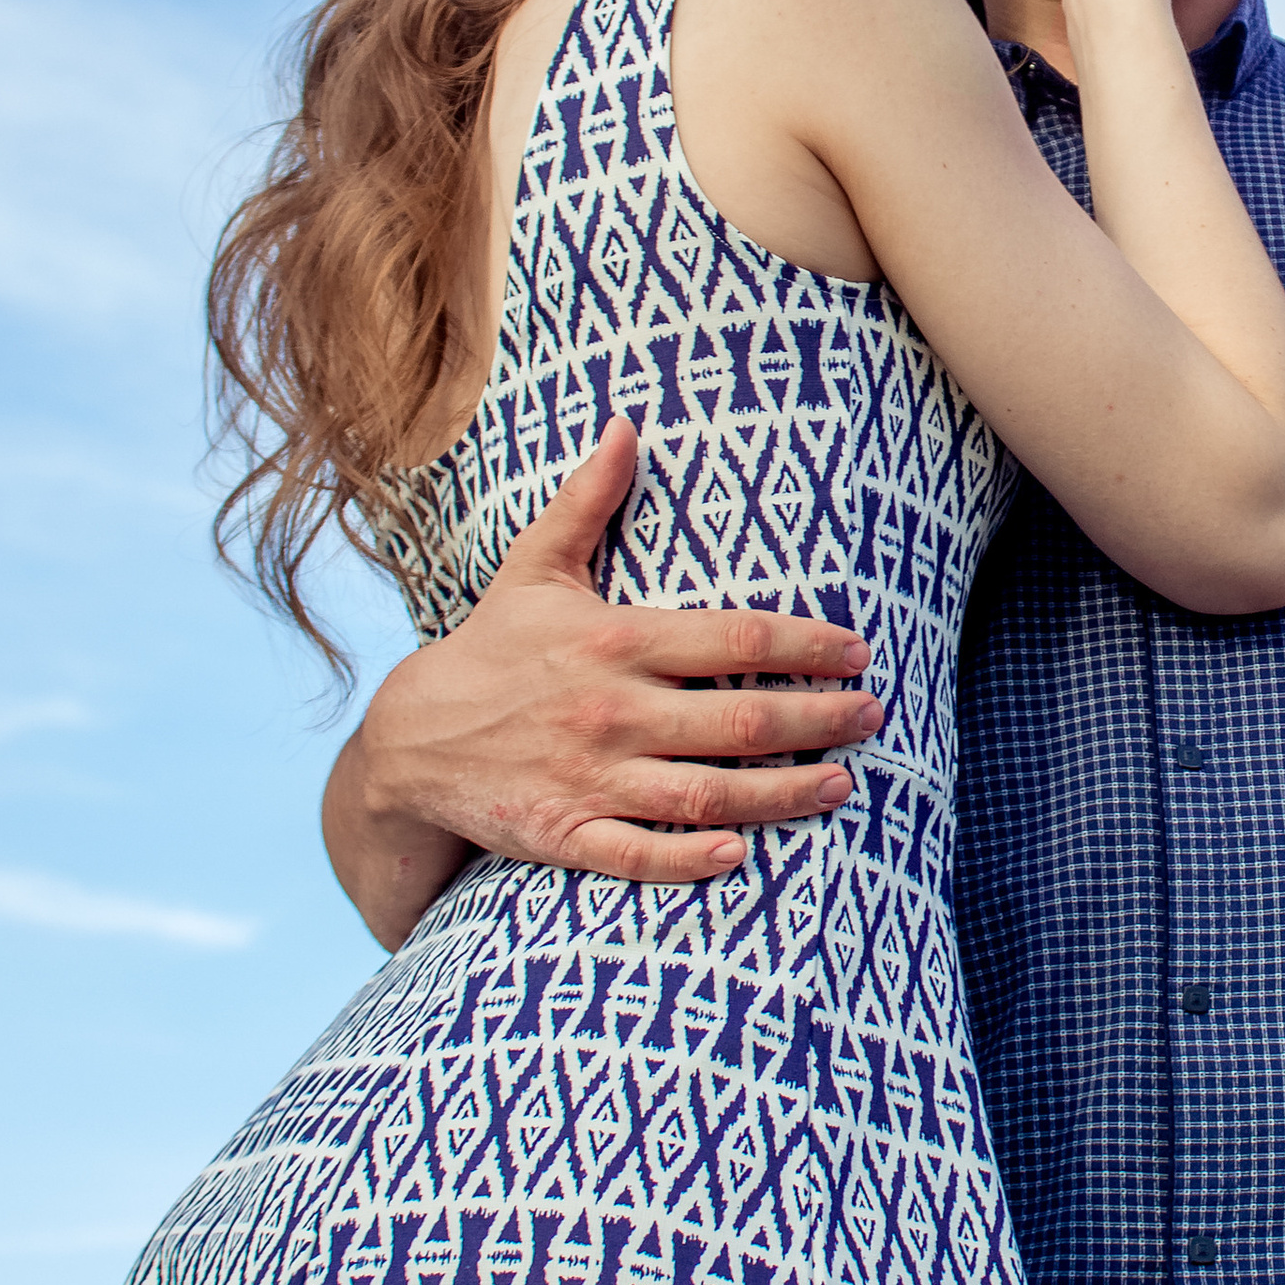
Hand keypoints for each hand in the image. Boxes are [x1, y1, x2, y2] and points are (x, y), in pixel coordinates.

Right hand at [353, 419, 884, 885]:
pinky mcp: (564, 834)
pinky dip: (690, 860)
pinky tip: (741, 856)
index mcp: (616, 639)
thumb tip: (624, 424)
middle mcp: (611, 710)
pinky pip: (637, 855)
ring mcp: (590, 777)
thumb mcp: (536, 568)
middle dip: (818, 718)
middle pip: (739, 718)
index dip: (806, 644)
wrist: (410, 740)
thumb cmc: (493, 648)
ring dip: (783, 793)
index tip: (858, 649)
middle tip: (874, 716)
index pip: (735, 636)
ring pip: (707, 792)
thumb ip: (587, 501)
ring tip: (842, 785)